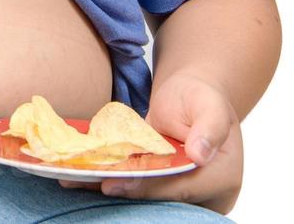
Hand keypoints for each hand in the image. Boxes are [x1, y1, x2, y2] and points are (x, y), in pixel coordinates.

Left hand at [58, 73, 241, 214]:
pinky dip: (106, 177)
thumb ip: (209, 128)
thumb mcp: (210, 105)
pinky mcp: (154, 182)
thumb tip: (200, 154)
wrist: (189, 96)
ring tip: (71, 179)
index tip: (114, 184)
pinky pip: (130, 182)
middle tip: (84, 180)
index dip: (147, 189)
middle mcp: (199, 193)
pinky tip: (77, 174)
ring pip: (140, 193)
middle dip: (121, 189)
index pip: (181, 190)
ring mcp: (174, 189)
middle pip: (157, 198)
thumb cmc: (201, 97)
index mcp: (222, 180)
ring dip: (106, 185)